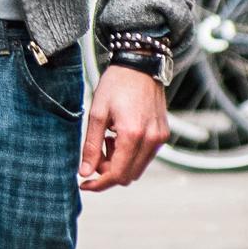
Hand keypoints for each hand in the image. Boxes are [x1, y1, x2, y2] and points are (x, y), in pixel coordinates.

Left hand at [80, 66, 166, 190]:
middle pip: (128, 176)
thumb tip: (85, 172)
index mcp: (133, 134)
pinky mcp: (164, 134)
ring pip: (137, 168)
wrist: (140, 65)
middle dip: (107, 171)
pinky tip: (119, 135)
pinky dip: (130, 154)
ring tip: (107, 138)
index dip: (98, 184)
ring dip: (119, 162)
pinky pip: (145, 156)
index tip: (84, 183)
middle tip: (96, 151)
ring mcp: (160, 138)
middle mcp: (151, 140)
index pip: (116, 174)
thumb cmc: (116, 85)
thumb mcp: (96, 113)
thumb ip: (91, 146)